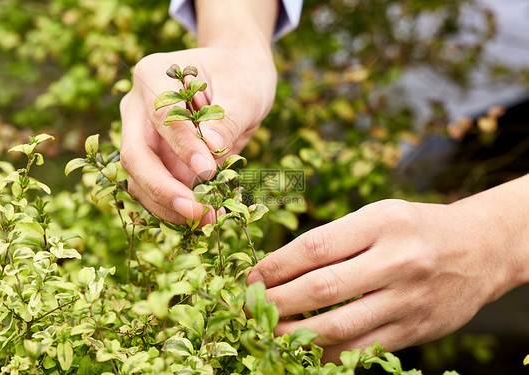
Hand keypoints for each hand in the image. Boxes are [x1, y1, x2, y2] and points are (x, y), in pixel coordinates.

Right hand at [119, 47, 275, 223]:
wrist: (237, 77)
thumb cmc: (240, 76)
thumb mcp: (243, 91)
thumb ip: (227, 118)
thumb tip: (212, 149)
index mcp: (153, 76)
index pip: (161, 116)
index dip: (182, 147)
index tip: (208, 171)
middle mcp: (137, 107)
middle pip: (135, 154)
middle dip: (163, 188)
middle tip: (197, 211)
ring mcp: (142, 135)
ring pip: (139, 179)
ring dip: (169, 205)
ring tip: (208, 218)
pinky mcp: (155, 159)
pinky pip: (156, 188)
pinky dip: (176, 207)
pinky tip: (205, 215)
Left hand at [247, 198, 521, 362]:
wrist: (479, 249)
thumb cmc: (415, 228)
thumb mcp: (378, 216)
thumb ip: (335, 239)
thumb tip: (280, 268)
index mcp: (381, 223)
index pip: (315, 247)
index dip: (276, 265)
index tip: (252, 276)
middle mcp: (397, 260)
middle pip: (322, 289)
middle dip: (276, 302)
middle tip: (248, 307)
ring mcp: (407, 299)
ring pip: (339, 326)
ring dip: (294, 334)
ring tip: (267, 331)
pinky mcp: (415, 329)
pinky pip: (361, 349)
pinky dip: (326, 354)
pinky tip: (302, 350)